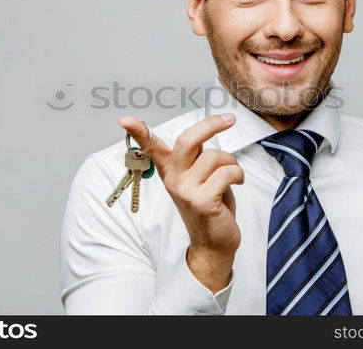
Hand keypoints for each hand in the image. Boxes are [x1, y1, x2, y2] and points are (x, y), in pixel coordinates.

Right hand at [117, 113, 243, 291]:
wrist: (213, 243)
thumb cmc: (210, 206)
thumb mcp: (198, 177)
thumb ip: (196, 156)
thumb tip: (205, 130)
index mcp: (170, 171)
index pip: (151, 147)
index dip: (139, 132)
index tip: (125, 120)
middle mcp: (174, 179)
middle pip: (187, 140)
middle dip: (210, 125)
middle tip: (228, 119)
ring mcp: (186, 190)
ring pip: (214, 156)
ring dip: (232, 163)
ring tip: (233, 175)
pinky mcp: (202, 201)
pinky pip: (226, 173)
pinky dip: (238, 174)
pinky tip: (238, 183)